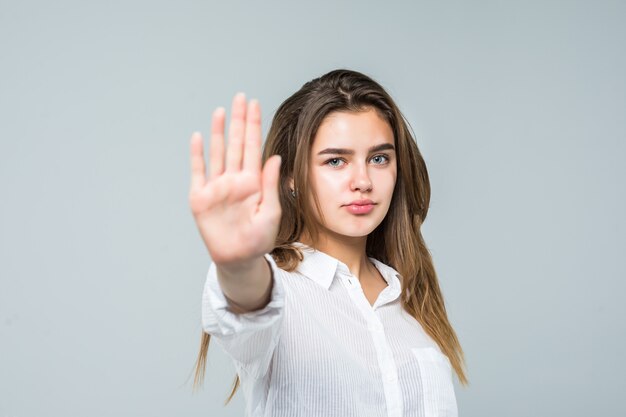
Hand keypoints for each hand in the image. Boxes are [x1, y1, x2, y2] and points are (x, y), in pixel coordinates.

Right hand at [189, 93, 281, 266]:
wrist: (238, 259)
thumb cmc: (258, 239)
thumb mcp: (271, 212)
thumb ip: (271, 184)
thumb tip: (274, 157)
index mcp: (253, 181)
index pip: (253, 146)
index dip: (253, 125)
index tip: (255, 104)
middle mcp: (234, 179)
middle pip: (235, 143)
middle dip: (238, 120)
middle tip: (240, 98)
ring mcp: (217, 187)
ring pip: (217, 152)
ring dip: (218, 132)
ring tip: (221, 112)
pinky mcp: (200, 198)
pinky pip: (198, 172)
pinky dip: (197, 155)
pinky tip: (198, 137)